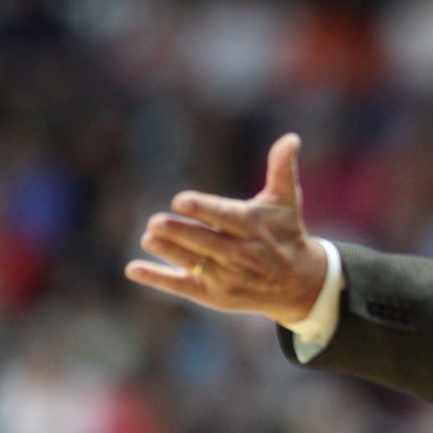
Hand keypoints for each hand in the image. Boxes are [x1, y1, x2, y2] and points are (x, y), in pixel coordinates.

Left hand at [125, 133, 326, 324]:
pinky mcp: (213, 294)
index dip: (203, 209)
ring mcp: (225, 276)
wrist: (298, 284)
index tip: (181, 201)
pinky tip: (133, 269)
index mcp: (252, 227)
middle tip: (156, 222)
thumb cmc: (285, 233)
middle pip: (205, 242)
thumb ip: (282, 169)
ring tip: (148, 238)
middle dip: (180, 233)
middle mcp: (239, 253)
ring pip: (192, 262)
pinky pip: (182, 286)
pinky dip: (158, 278)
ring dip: (169, 251)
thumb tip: (291, 138)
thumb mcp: (286, 201)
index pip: (224, 217)